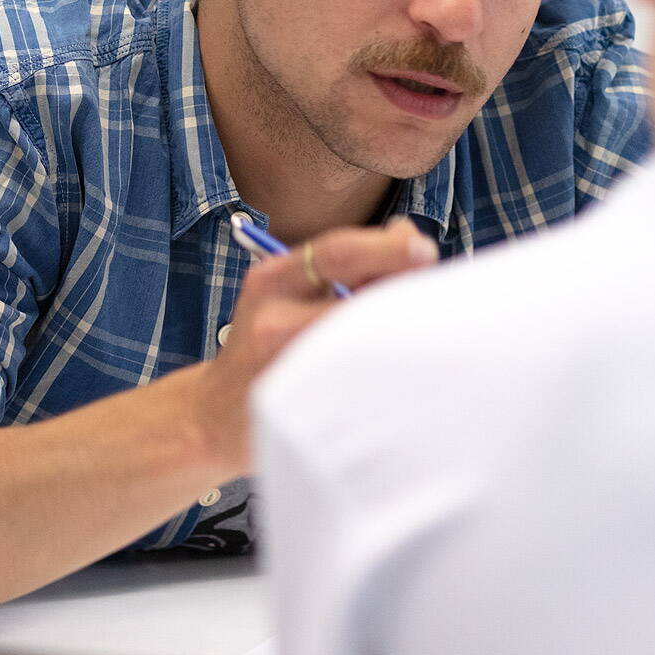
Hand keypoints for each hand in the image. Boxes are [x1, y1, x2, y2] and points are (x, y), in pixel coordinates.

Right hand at [192, 218, 438, 474]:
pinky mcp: (290, 406)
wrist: (215, 415)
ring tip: (421, 335)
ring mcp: (279, 363)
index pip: (336, 251)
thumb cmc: (269, 346)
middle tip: (439, 296)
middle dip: (401, 295)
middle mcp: (270, 316)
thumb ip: (346, 267)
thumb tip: (412, 238)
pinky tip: (399, 375)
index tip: (426, 249)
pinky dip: (382, 374)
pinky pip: (351, 384)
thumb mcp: (292, 293)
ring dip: (396, 336)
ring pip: (355, 344)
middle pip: (351, 298)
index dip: (388, 248)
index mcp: (272, 279)